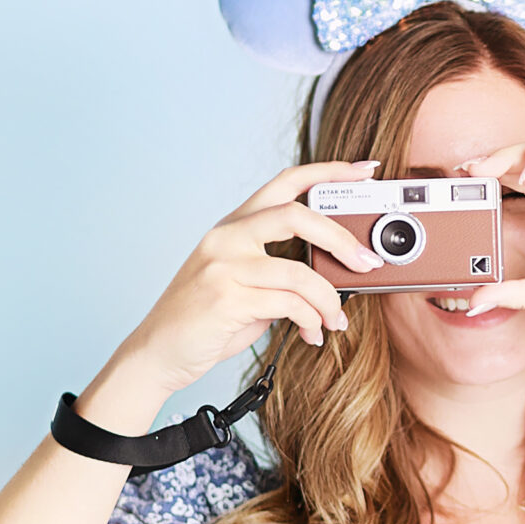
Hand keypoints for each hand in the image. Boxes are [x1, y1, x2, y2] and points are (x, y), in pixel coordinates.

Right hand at [119, 157, 383, 392]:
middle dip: (342, 240)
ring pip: (300, 272)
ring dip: (329, 300)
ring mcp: (224, 266)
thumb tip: (332, 272)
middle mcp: (226, 237)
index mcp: (233, 226)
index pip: (285, 182)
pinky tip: (312, 334)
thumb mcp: (242, 281)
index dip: (327, 171)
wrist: (158, 353)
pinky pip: (289, 305)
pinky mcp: (226, 298)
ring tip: (336, 321)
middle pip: (297, 215)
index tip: (363, 170)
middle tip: (366, 262)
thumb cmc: (205, 319)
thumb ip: (278, 268)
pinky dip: (310, 321)